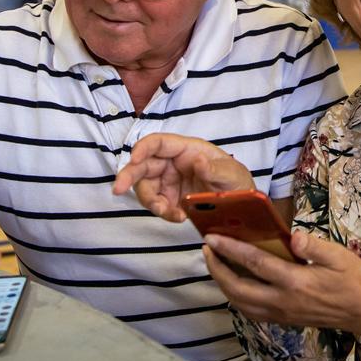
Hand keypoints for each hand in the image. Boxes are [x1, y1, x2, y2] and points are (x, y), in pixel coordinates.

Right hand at [113, 133, 254, 221]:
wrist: (242, 209)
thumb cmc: (237, 182)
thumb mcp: (233, 174)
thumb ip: (216, 169)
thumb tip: (198, 161)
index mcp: (186, 149)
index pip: (158, 143)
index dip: (142, 148)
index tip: (133, 158)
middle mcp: (173, 164)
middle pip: (143, 165)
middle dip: (128, 176)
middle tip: (118, 190)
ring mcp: (169, 183)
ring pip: (146, 188)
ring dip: (150, 201)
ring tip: (167, 212)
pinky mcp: (170, 200)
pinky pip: (157, 205)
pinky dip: (163, 213)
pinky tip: (179, 217)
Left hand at [203, 231, 360, 342]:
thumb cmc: (352, 280)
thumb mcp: (339, 256)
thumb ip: (314, 246)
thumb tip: (291, 237)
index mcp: (295, 282)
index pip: (255, 264)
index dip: (230, 250)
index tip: (212, 238)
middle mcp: (282, 301)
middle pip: (238, 288)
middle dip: (217, 269)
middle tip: (206, 249)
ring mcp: (281, 313)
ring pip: (240, 303)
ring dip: (222, 284)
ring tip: (215, 264)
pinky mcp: (282, 320)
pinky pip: (250, 311)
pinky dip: (235, 297)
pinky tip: (233, 284)